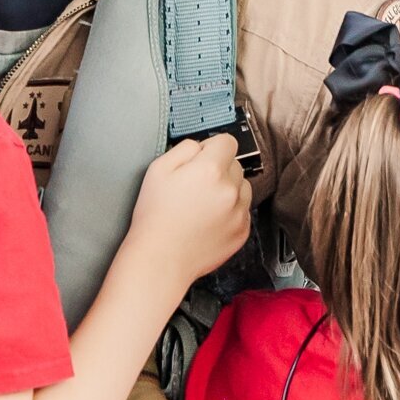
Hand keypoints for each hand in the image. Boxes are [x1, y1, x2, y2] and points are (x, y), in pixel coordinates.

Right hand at [129, 135, 250, 285]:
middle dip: (219, 169)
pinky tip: (208, 220)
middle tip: (196, 186)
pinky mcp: (243, 232)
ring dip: (228, 189)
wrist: (161, 258)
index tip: (201, 158)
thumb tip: (201, 146)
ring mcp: (239, 212)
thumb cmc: (155, 215)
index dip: (212, 147)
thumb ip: (184, 148)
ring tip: (203, 204)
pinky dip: (231, 211)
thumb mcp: (158, 169)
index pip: (227, 141)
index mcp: (210, 169)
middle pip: (235, 164)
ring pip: (243, 187)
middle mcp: (230, 189)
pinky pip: (243, 210)